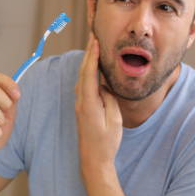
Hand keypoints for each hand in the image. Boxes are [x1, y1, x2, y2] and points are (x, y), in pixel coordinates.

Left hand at [75, 32, 122, 171]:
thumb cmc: (106, 143)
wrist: (93, 160)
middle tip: (93, 35)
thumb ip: (109, 99)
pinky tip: (92, 67)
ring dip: (88, 61)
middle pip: (83, 72)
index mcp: (89, 103)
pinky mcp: (82, 108)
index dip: (92, 56)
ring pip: (83, 77)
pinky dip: (88, 72)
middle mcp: (81, 102)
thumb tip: (104, 84)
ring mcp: (80, 105)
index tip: (95, 40)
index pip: (89, 74)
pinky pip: (84, 84)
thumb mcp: (114, 120)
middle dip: (89, 52)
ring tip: (93, 45)